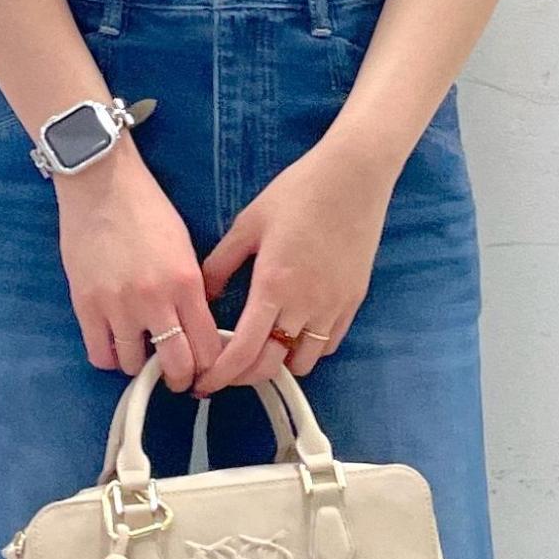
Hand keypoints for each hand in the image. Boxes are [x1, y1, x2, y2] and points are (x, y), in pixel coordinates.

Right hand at [55, 145, 222, 390]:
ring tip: (141, 353)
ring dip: (141, 365)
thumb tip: (195, 329)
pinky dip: (110, 358)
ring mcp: (117, 306)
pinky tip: (116, 346)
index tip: (205, 371)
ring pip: (134, 365)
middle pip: (176, 365)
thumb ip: (191, 290)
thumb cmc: (145, 208)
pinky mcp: (86, 305)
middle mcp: (153, 300)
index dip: (210, 367)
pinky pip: (100, 355)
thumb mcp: (184, 248)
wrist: (100, 182)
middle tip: (178, 377)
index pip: (207, 346)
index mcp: (185, 283)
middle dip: (181, 379)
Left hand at [194, 136, 398, 393]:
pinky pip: (328, 344)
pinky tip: (294, 332)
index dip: (220, 375)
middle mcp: (305, 304)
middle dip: (245, 376)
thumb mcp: (248, 224)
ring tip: (263, 348)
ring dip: (279, 363)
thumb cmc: (299, 192)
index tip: (204, 383)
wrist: (355, 174)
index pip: (244, 350)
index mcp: (273, 285)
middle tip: (228, 369)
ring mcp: (333, 306)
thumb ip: (220, 264)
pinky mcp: (353, 301)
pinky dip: (308, 348)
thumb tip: (203, 297)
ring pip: (304, 362)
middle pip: (272, 366)